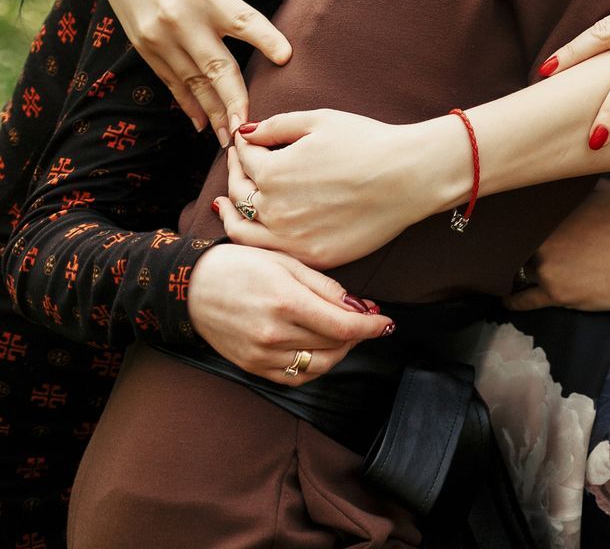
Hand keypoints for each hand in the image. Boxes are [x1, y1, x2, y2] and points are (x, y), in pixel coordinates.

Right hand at [88, 0, 315, 135]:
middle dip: (235, 99)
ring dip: (212, 111)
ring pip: (192, 81)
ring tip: (232, 138)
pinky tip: (202, 124)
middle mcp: (182, 19)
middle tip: (252, 129)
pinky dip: (186, 103)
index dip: (266, 40)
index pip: (244, 21)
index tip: (287, 60)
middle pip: (216, 65)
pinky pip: (170, 81)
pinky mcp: (144, 46)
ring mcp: (159, 36)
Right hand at [186, 243, 392, 380]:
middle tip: (364, 320)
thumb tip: (359, 306)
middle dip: (357, 335)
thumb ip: (325, 287)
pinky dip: (315, 367)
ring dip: (339, 352)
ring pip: (318, 366)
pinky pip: (294, 377)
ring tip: (343, 334)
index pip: (343, 326)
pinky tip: (320, 350)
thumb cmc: (241, 266)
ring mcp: (261, 355)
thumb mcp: (287, 263)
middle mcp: (274, 334)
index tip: (387, 323)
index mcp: (287, 303)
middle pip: (334, 346)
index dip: (371, 327)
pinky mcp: (251, 366)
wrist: (192, 286)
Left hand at [216, 110, 458, 267]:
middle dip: (234, 173)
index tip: (245, 142)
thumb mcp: (320, 120)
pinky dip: (256, 239)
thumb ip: (276, 125)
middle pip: (237, 193)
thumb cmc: (369, 143)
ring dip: (231, 213)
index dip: (242, 146)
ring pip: (242, 230)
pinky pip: (270, 252)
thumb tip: (247, 132)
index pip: (244, 158)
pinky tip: (259, 229)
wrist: (410, 177)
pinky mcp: (312, 256)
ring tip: (228, 205)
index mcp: (272, 171)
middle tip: (239, 165)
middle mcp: (274, 208)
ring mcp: (291, 237)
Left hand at [503, 180, 609, 311]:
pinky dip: (513, 301)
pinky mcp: (554, 295)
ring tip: (512, 271)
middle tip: (516, 247)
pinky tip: (506, 300)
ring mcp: (547, 268)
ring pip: (521, 269)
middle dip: (520, 244)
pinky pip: (524, 300)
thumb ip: (587, 187)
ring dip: (519, 269)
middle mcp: (544, 238)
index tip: (519, 224)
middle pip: (520, 243)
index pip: (526, 217)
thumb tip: (578, 177)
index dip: (524, 222)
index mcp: (554, 213)